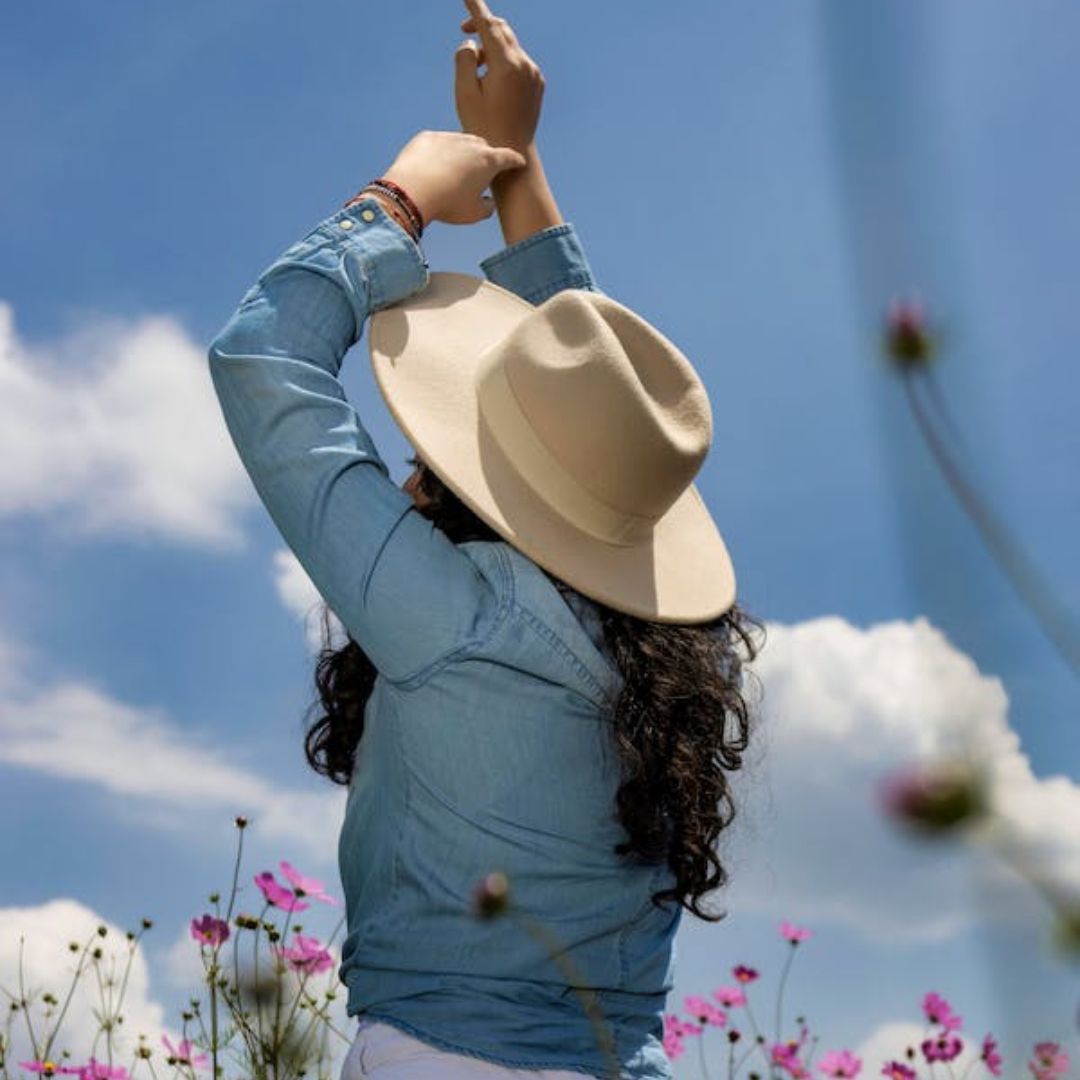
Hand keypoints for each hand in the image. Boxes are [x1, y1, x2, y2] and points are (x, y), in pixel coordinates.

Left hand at [381, 130, 526, 226]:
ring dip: (462, 152)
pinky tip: (434, 166)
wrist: (412, 190)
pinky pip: (438, 142)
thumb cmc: (448, 204)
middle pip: (483, 147)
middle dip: (486, 156)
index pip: (509, 157)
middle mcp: (470, 144)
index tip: (519, 163)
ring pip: (460, 142)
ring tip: (456, 168)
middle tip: (482, 170)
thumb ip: (487, 207)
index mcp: (488, 161)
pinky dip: (440, 152)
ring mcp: (448, 137)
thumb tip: (488, 203)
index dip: (515, 161)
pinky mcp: (427, 137)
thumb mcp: (474, 213)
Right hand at [455, 0, 544, 155]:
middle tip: (464, 30)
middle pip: (502, 30)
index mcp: (507, 66)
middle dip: (482, 26)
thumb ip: (464, 60)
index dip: (476, 8)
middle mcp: (525, 65)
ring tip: (477, 73)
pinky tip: (492, 85)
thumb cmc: (484, 128)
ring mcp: (534, 74)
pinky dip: (503, 62)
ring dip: (491, 48)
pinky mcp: (537, 84)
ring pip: (510, 46)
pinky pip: (518, 62)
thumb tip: (472, 42)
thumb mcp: (464, 94)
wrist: (513, 156)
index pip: (489, 25)